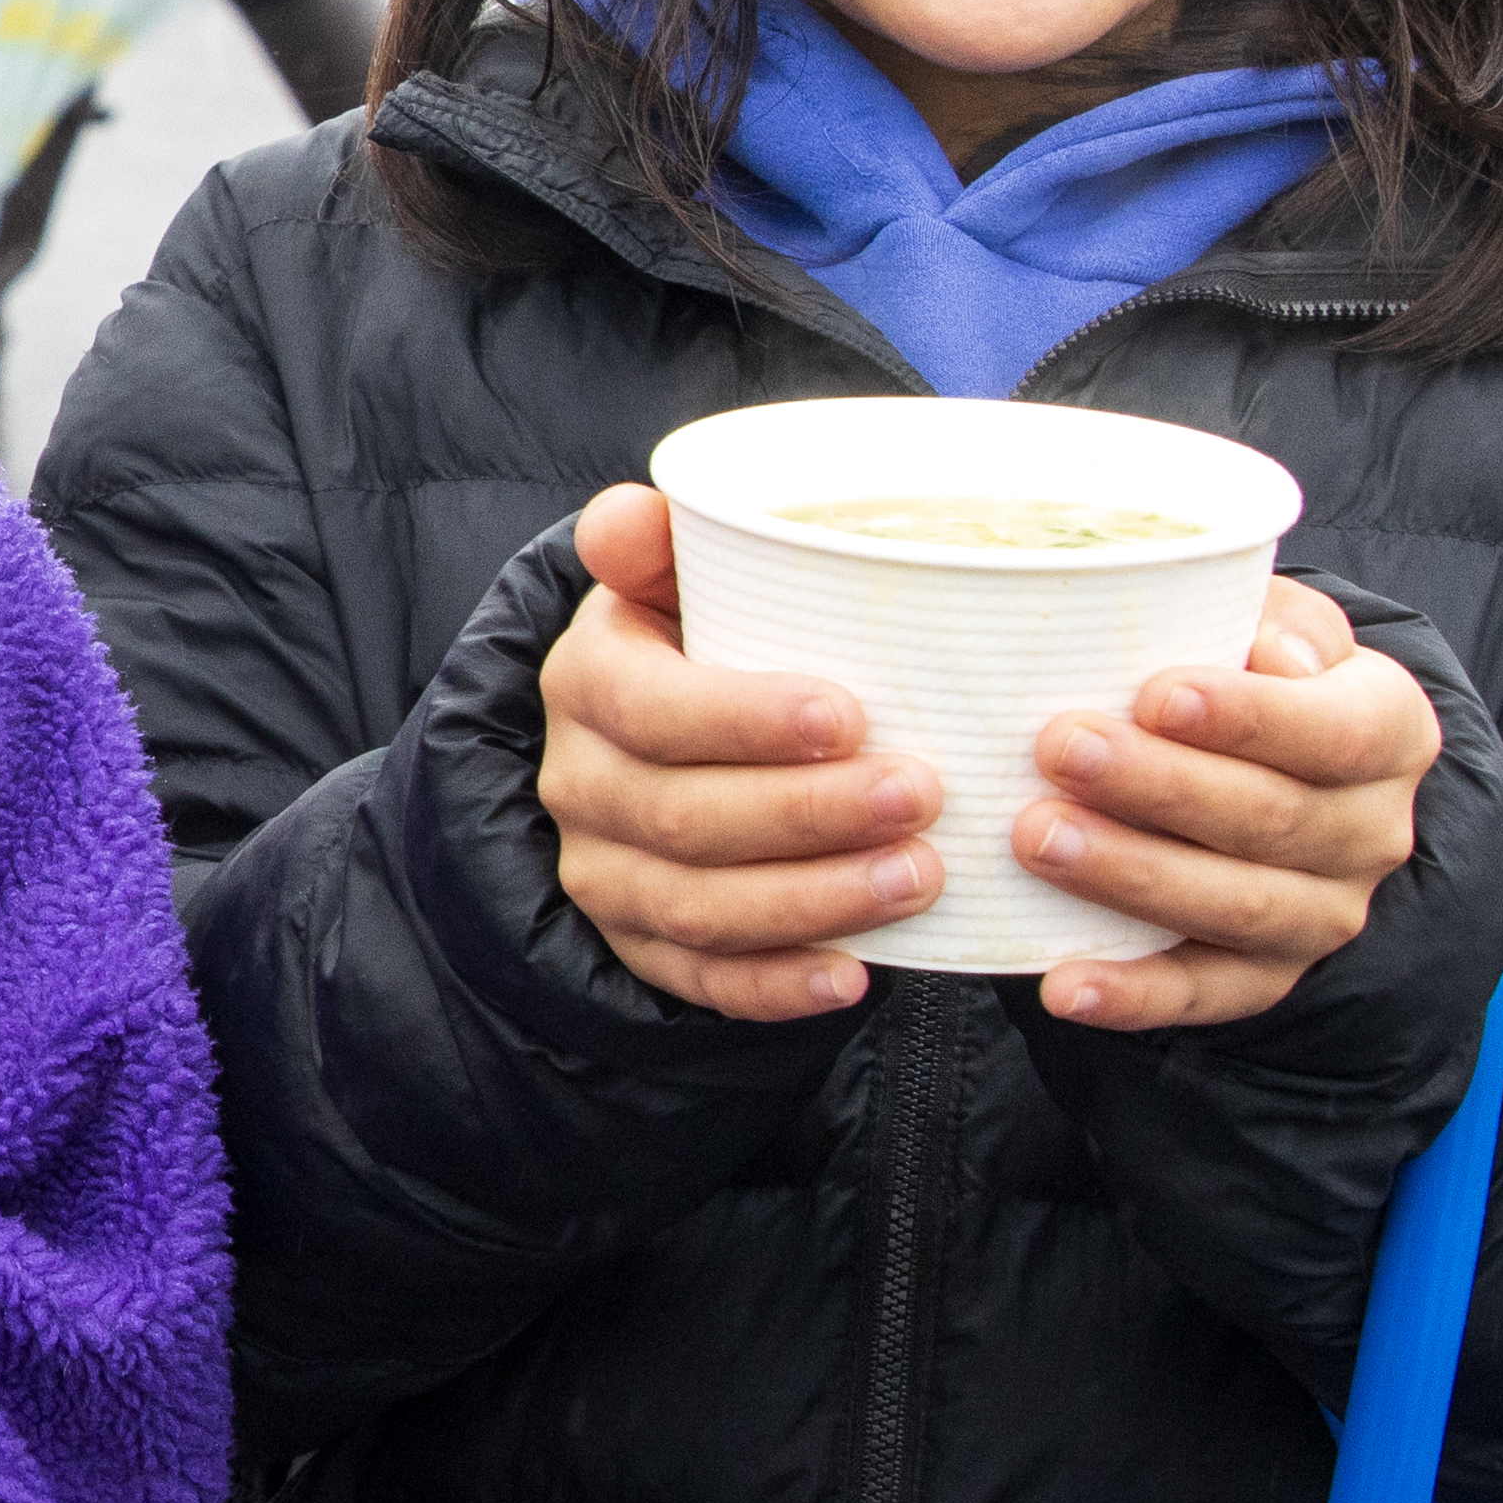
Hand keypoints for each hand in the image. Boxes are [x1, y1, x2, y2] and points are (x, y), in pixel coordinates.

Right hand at [539, 485, 936, 1019]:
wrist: (653, 738)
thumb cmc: (697, 642)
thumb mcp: (672, 581)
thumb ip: (658, 543)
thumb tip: (634, 513)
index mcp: (588, 683)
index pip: (649, 709)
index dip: (744, 720)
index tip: (852, 715)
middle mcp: (579, 786)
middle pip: (683, 817)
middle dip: (808, 814)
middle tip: (923, 795)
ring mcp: (606, 876)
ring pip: (697, 908)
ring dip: (814, 900)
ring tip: (922, 875)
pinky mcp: (643, 945)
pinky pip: (702, 980)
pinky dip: (778, 988)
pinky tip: (855, 977)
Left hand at [1009, 580, 1438, 1032]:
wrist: (1277, 772)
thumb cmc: (1251, 675)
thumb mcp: (1279, 627)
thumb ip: (1278, 621)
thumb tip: (1276, 652)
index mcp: (1389, 734)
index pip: (1336, 732)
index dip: (1250, 717)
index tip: (1155, 694)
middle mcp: (1371, 833)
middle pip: (1272, 818)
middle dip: (1159, 786)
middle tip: (1058, 748)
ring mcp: (1324, 914)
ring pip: (1237, 906)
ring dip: (1133, 877)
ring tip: (1035, 838)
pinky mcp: (1266, 977)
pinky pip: (1202, 995)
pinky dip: (1131, 996)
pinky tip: (1062, 986)